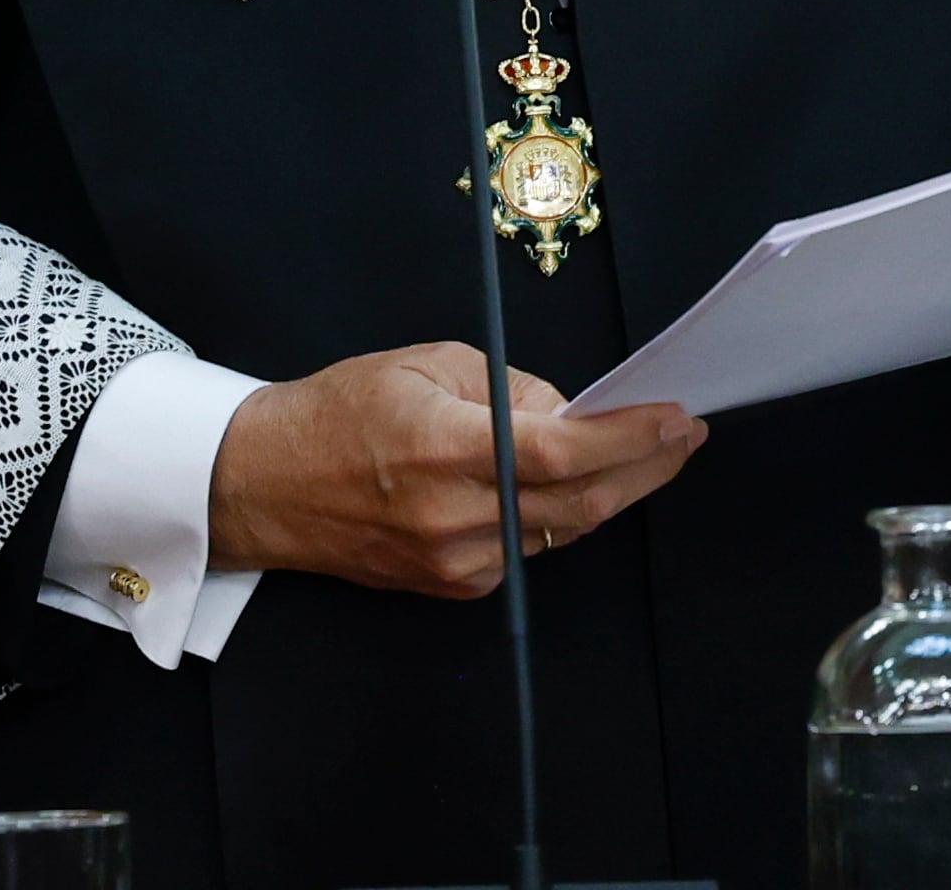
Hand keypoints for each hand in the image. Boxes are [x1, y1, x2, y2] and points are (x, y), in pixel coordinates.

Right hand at [206, 342, 704, 596]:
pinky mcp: (453, 585)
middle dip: (648, 466)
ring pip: (563, 526)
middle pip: (582, 501)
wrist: (265, 486)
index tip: (678, 417)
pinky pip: (528, 547)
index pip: (564, 452)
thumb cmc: (340, 412)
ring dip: (611, 489)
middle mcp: (455, 515)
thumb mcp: (429, 365)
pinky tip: (566, 483)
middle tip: (685, 434)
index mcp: (447, 448)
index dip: (631, 438)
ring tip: (645, 449)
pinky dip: (555, 512)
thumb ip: (512, 389)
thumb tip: (573, 414)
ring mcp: (455, 560)